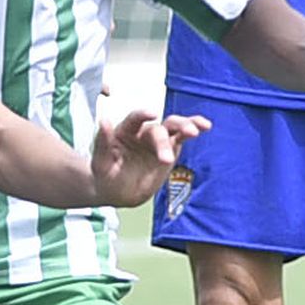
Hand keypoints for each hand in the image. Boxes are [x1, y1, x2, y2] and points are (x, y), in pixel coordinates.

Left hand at [89, 109, 210, 208]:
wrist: (117, 191)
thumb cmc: (106, 175)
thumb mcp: (99, 163)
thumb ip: (102, 142)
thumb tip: (104, 120)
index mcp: (125, 131)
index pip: (134, 119)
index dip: (142, 115)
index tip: (152, 114)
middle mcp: (143, 132)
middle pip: (157, 129)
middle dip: (163, 142)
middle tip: (166, 159)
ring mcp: (158, 140)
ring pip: (173, 127)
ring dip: (185, 126)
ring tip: (195, 131)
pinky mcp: (170, 149)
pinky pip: (182, 137)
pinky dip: (194, 129)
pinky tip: (205, 126)